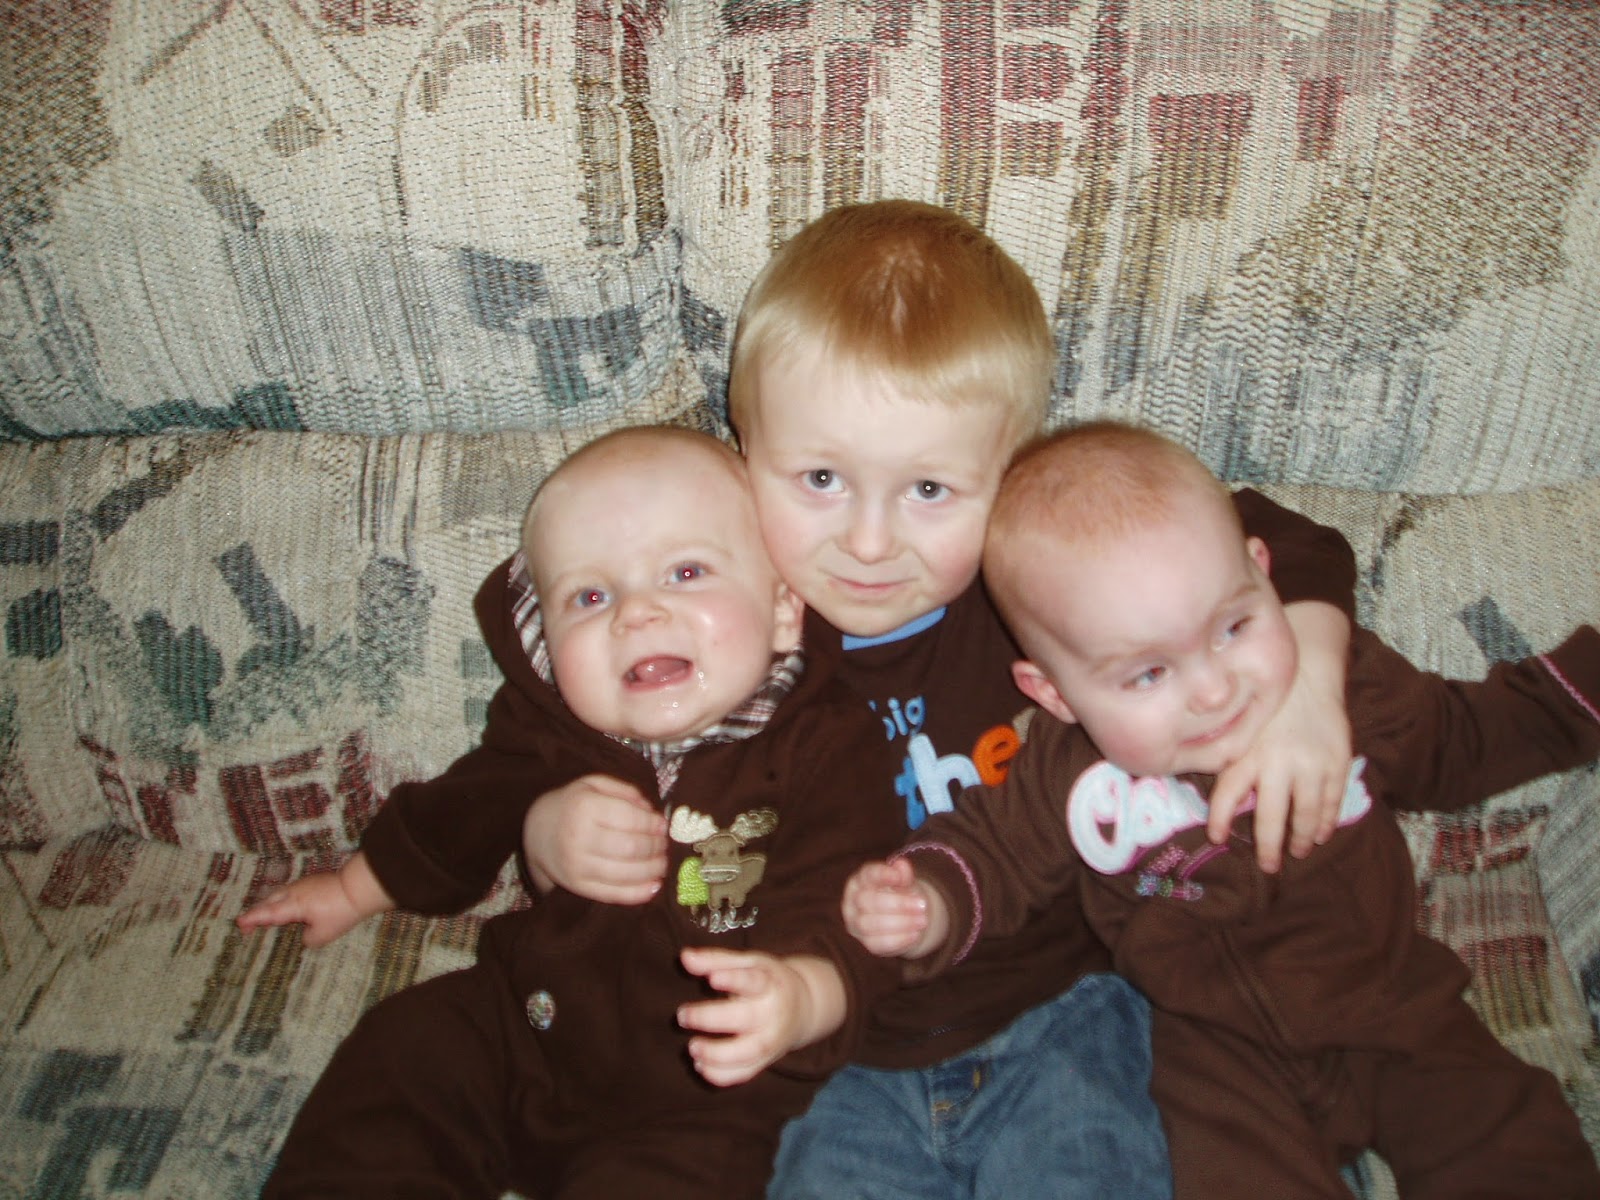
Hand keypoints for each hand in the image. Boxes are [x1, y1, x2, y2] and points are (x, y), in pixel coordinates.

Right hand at [235, 853, 391, 947]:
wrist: (359, 888)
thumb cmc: (341, 911)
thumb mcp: (323, 934)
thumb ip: (308, 939)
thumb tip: (304, 936)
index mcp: (293, 905)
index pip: (267, 914)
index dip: (252, 920)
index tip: (239, 924)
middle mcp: (294, 892)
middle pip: (269, 901)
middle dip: (256, 912)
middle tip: (246, 924)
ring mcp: (303, 884)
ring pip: (279, 894)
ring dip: (269, 904)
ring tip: (262, 915)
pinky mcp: (312, 881)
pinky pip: (290, 891)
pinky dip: (282, 899)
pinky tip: (286, 905)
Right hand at [522, 775, 666, 903]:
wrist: (538, 831)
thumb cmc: (573, 804)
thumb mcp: (594, 784)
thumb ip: (624, 791)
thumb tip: (650, 810)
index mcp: (584, 807)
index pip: (629, 818)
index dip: (652, 824)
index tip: (663, 825)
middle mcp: (578, 837)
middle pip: (630, 848)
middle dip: (656, 847)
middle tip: (664, 845)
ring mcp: (577, 865)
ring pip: (625, 873)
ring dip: (652, 870)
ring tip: (662, 863)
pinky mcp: (577, 886)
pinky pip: (612, 894)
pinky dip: (638, 893)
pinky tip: (654, 886)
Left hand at [677, 948, 843, 1086]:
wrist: (802, 1008)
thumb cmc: (767, 980)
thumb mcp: (748, 962)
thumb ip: (715, 959)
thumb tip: (684, 957)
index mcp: (769, 983)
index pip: (752, 981)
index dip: (733, 980)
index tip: (711, 979)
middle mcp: (772, 1014)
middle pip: (745, 1019)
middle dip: (710, 1018)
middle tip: (681, 1014)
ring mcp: (770, 1041)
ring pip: (746, 1053)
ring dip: (715, 1054)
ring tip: (691, 1047)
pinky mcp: (764, 1061)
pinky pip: (744, 1074)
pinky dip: (720, 1075)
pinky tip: (699, 1064)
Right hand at [841, 859, 944, 958]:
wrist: (903, 919)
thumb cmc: (900, 894)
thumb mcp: (904, 882)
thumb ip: (903, 874)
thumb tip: (901, 866)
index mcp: (860, 880)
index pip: (867, 875)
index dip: (882, 874)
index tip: (900, 878)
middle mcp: (852, 901)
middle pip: (867, 900)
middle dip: (898, 903)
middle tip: (922, 905)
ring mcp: (855, 924)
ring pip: (869, 924)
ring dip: (900, 923)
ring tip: (922, 920)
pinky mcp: (865, 943)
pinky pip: (878, 944)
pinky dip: (898, 939)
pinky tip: (915, 934)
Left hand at [1209, 602, 1352, 871]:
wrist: (1306, 672)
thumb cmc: (1265, 703)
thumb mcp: (1239, 726)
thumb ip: (1227, 757)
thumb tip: (1212, 793)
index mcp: (1247, 752)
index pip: (1228, 795)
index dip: (1221, 819)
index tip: (1218, 838)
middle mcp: (1277, 762)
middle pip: (1271, 817)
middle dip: (1268, 847)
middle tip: (1268, 867)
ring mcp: (1310, 764)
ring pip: (1306, 815)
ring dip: (1301, 839)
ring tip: (1297, 853)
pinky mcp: (1336, 761)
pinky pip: (1332, 801)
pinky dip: (1327, 821)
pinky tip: (1321, 834)